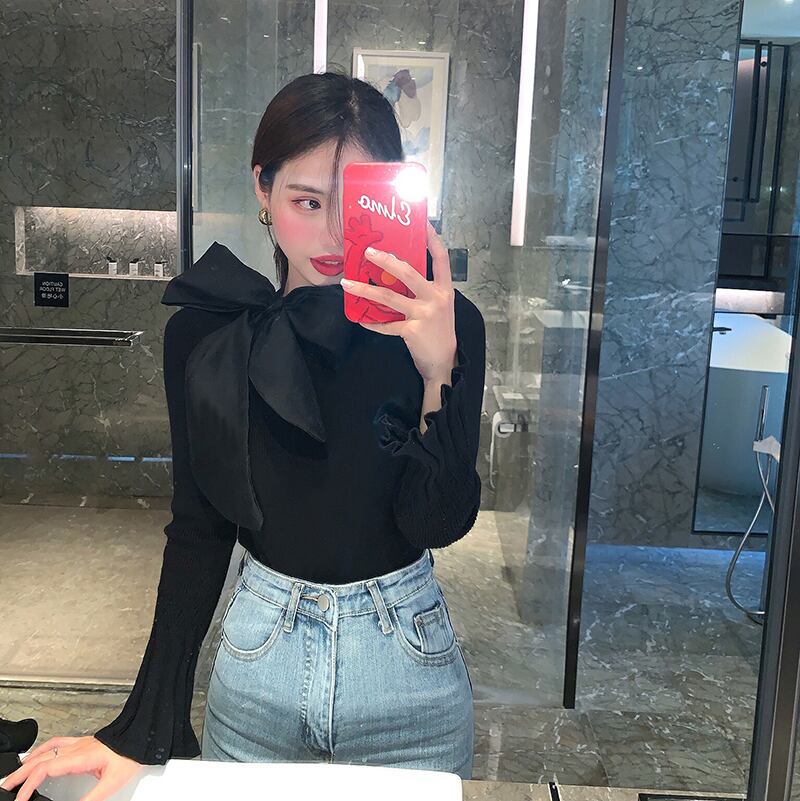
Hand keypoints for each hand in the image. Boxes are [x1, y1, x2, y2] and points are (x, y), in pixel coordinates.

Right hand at [0, 735, 142, 800]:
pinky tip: (35, 756)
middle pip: (40, 759)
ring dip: (27, 763)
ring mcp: (79, 744)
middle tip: (5, 788)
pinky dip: (42, 750)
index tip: (21, 799)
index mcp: (81, 756)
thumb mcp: (112, 783)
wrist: (141, 737)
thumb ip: (91, 799)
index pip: (46, 769)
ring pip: (46, 751)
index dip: (29, 784)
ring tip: (13, 776)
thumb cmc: (130, 756)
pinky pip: (57, 743)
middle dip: (19, 775)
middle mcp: (77, 748)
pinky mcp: (83, 743)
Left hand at [341, 221, 456, 382]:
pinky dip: (371, 323)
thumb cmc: (439, 330)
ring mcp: (424, 315)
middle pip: (408, 273)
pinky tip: (360, 319)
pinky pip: (386, 325)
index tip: (423, 223)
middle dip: (386, 260)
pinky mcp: (412, 331)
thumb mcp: (438, 305)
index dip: (432, 239)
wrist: (444, 362)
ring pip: (390, 298)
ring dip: (366, 290)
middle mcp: (436, 298)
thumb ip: (424, 289)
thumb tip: (397, 270)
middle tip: (367, 252)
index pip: (441, 258)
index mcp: (444, 289)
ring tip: (347, 284)